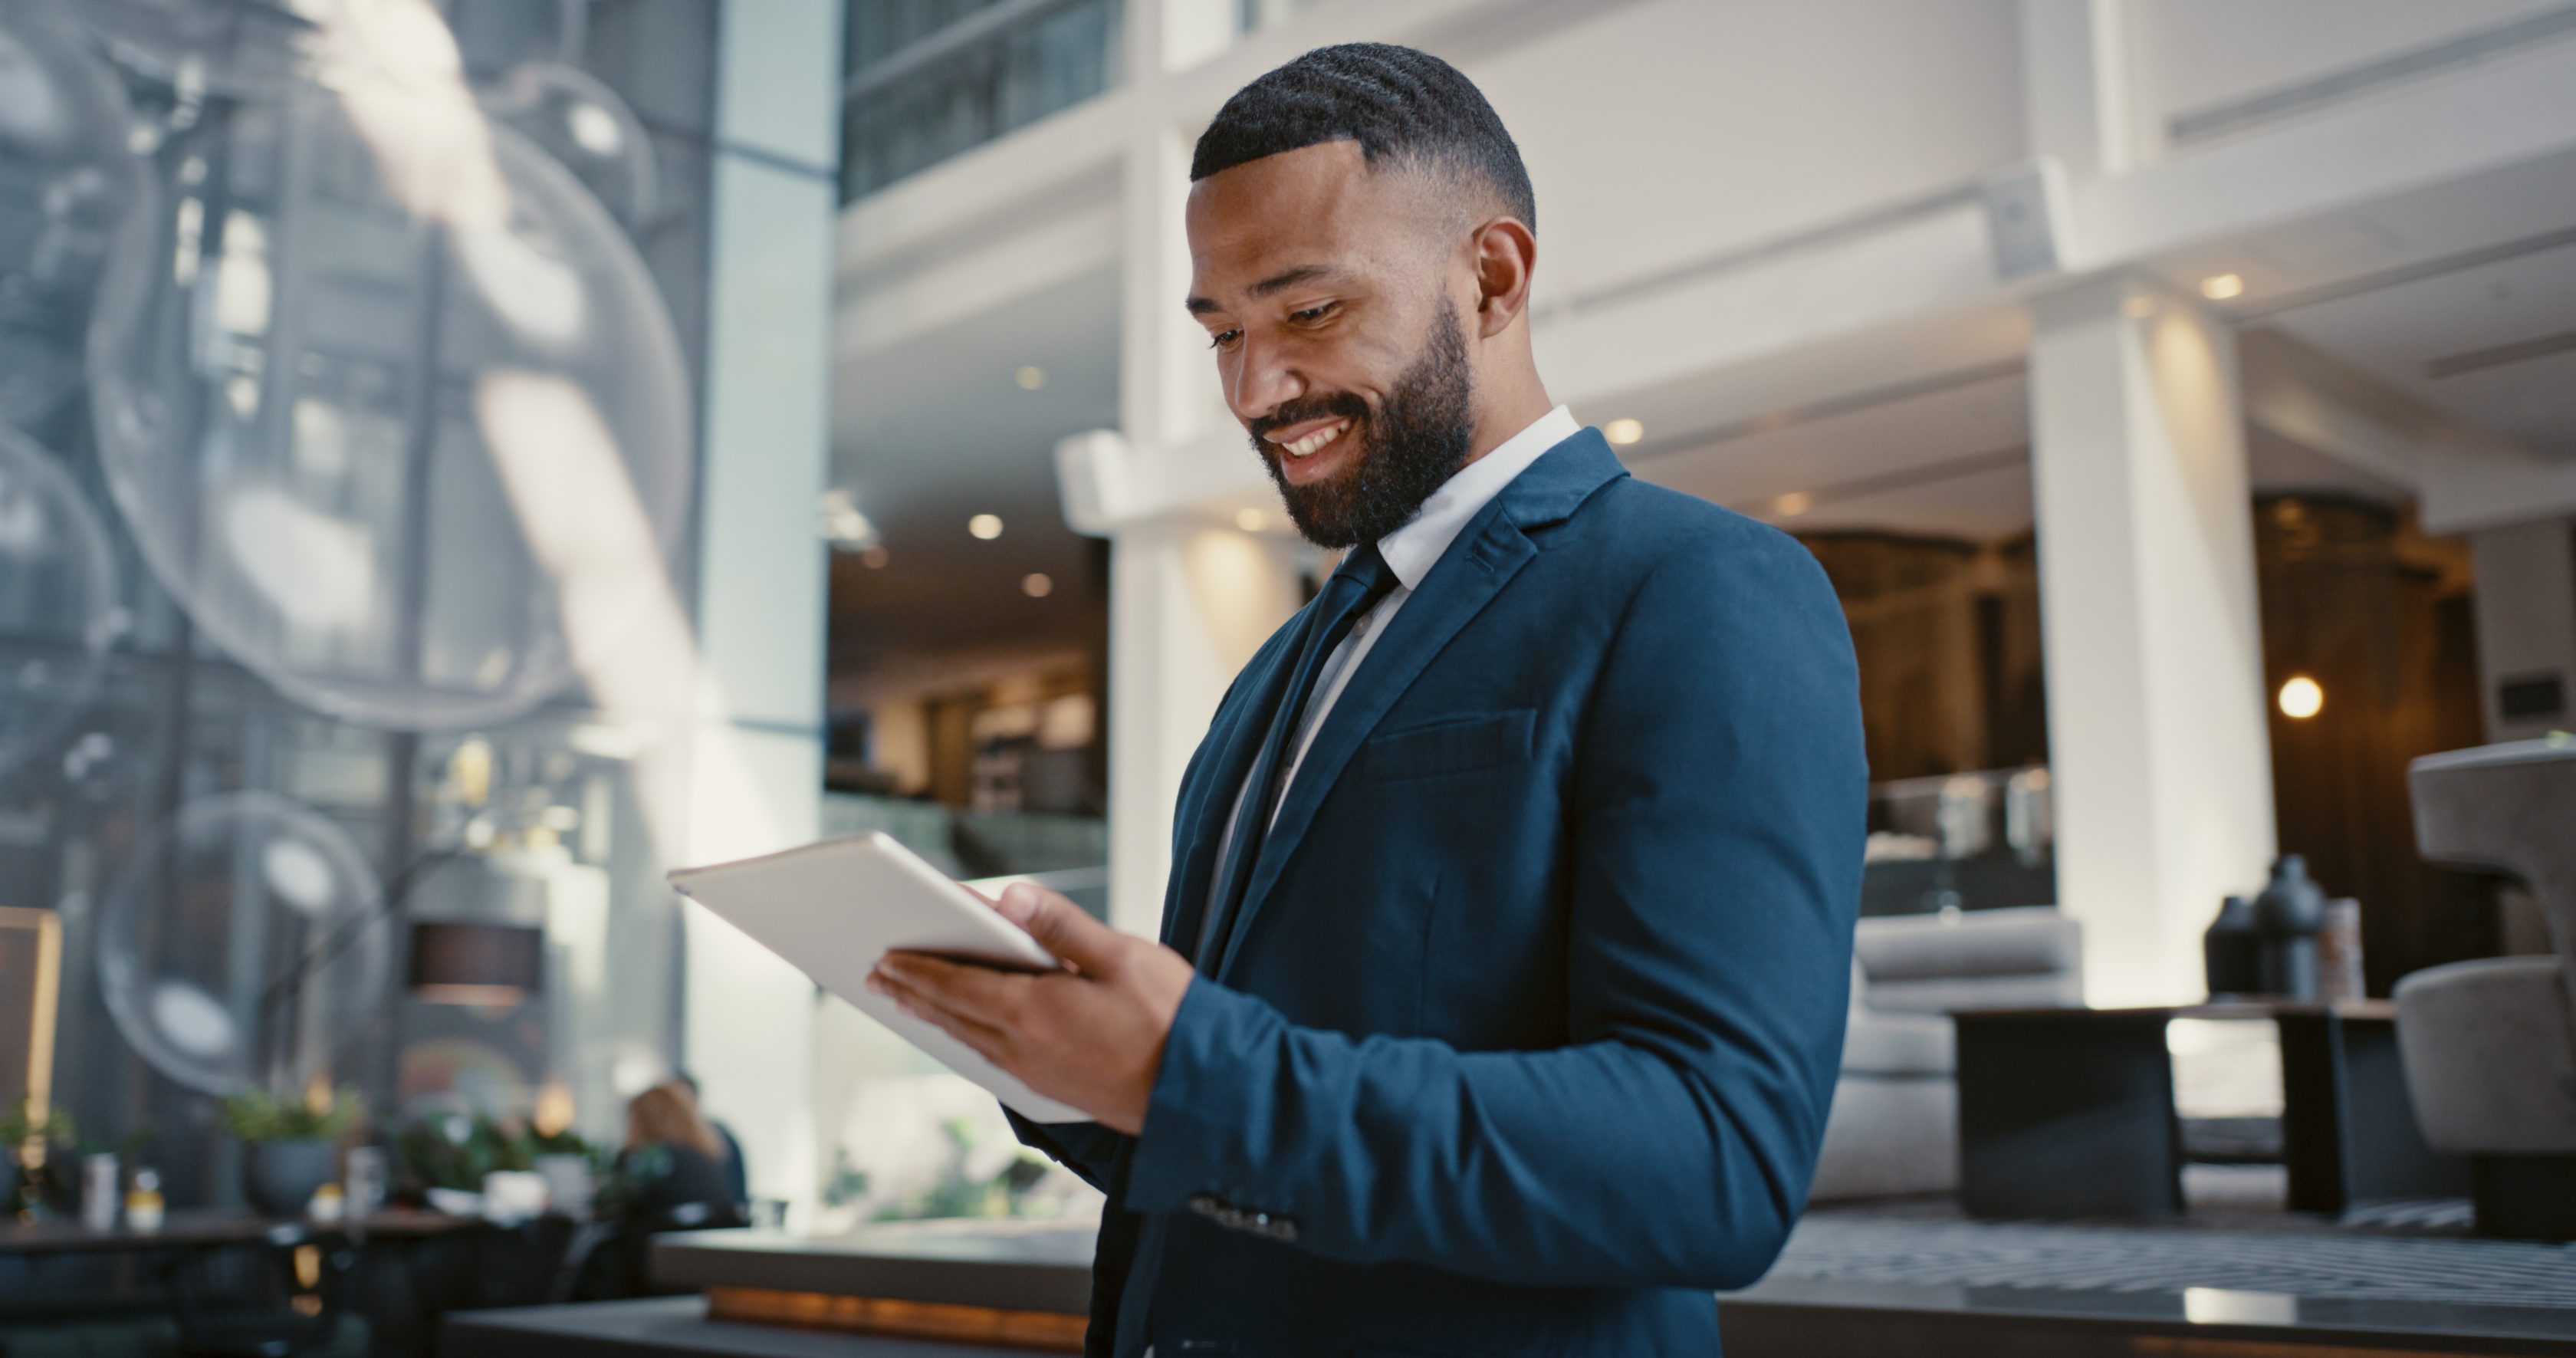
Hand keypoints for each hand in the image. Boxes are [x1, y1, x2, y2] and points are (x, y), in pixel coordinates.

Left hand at [867, 883, 1194, 1135]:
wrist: (1202, 1093)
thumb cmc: (1172, 1019)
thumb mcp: (1122, 956)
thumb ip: (1063, 926)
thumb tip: (1011, 896)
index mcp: (1034, 1010)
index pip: (957, 984)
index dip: (918, 968)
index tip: (886, 956)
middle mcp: (1023, 1047)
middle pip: (952, 1014)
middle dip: (912, 992)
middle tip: (877, 976)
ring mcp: (1036, 1073)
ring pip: (969, 1039)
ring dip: (934, 1017)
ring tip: (907, 1002)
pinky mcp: (1053, 1089)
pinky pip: (991, 1059)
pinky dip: (966, 1040)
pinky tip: (966, 1036)